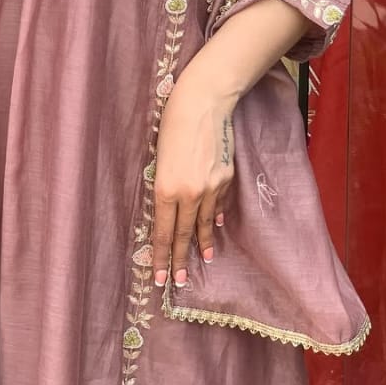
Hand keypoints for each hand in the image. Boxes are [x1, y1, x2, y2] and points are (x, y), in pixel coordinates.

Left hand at [151, 73, 235, 287]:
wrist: (203, 104)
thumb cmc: (171, 126)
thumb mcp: (160, 159)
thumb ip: (166, 186)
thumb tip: (173, 207)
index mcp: (166, 188)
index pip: (164, 231)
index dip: (162, 256)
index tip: (161, 278)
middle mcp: (189, 193)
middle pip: (184, 232)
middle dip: (180, 258)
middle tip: (178, 280)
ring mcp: (211, 187)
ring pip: (204, 221)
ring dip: (201, 242)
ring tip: (201, 258)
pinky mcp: (226, 177)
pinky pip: (218, 203)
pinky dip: (214, 216)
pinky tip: (214, 226)